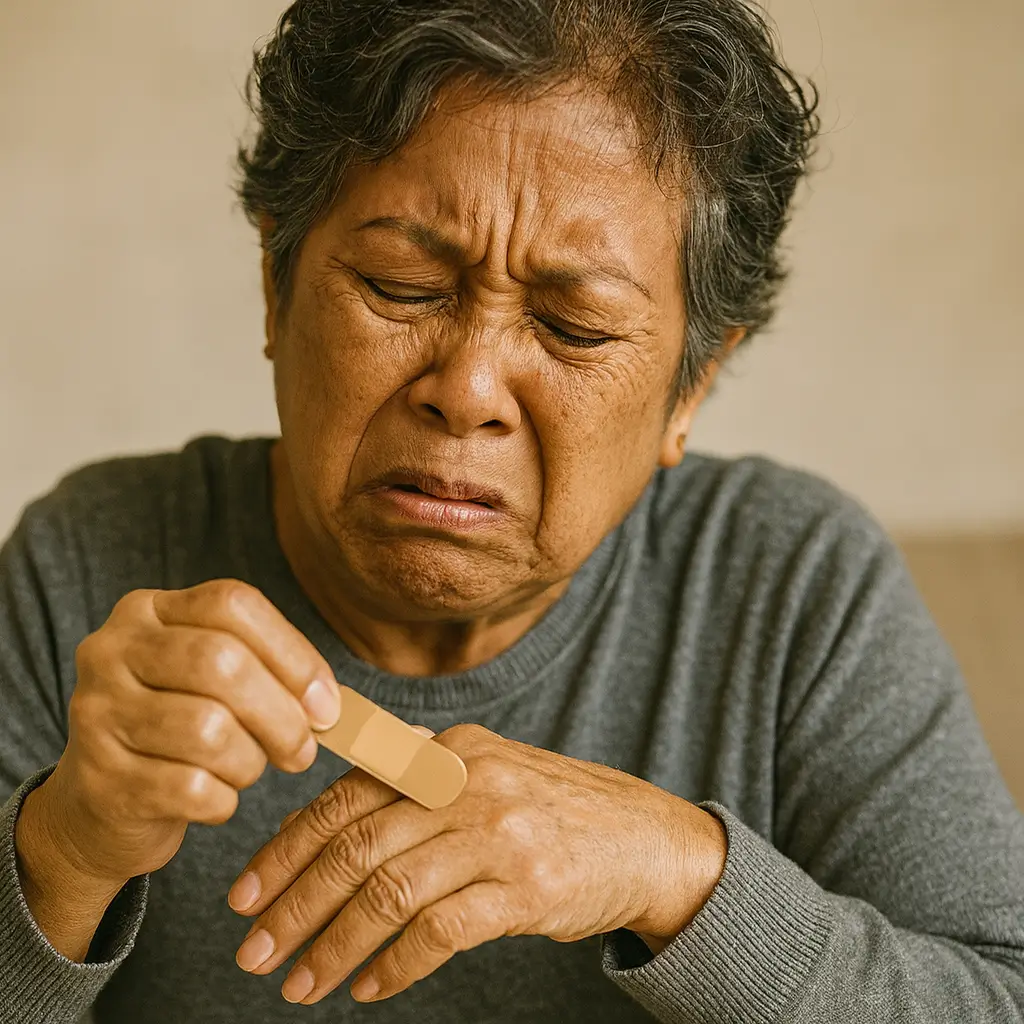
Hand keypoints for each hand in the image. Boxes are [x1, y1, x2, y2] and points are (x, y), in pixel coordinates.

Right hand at [24, 579, 340, 893]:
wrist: (101, 804)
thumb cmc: (177, 728)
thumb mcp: (211, 679)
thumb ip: (266, 670)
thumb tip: (325, 703)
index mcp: (147, 609)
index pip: (232, 604)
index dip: (291, 652)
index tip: (325, 702)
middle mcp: (111, 651)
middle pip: (222, 663)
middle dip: (281, 715)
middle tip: (303, 750)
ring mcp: (96, 713)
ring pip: (209, 730)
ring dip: (250, 761)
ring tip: (248, 769)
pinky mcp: (100, 779)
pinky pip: (191, 788)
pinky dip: (223, 800)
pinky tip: (218, 798)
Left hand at [229, 724, 726, 1004]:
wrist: (646, 838)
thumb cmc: (552, 809)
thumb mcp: (485, 774)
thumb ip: (413, 790)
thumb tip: (320, 830)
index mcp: (449, 751)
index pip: (346, 797)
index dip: (285, 848)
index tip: (245, 893)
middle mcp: (469, 784)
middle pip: (356, 848)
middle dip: (293, 905)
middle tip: (253, 951)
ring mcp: (499, 835)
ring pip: (388, 894)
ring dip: (334, 947)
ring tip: (301, 984)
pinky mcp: (526, 890)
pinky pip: (438, 933)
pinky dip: (394, 965)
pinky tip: (371, 987)